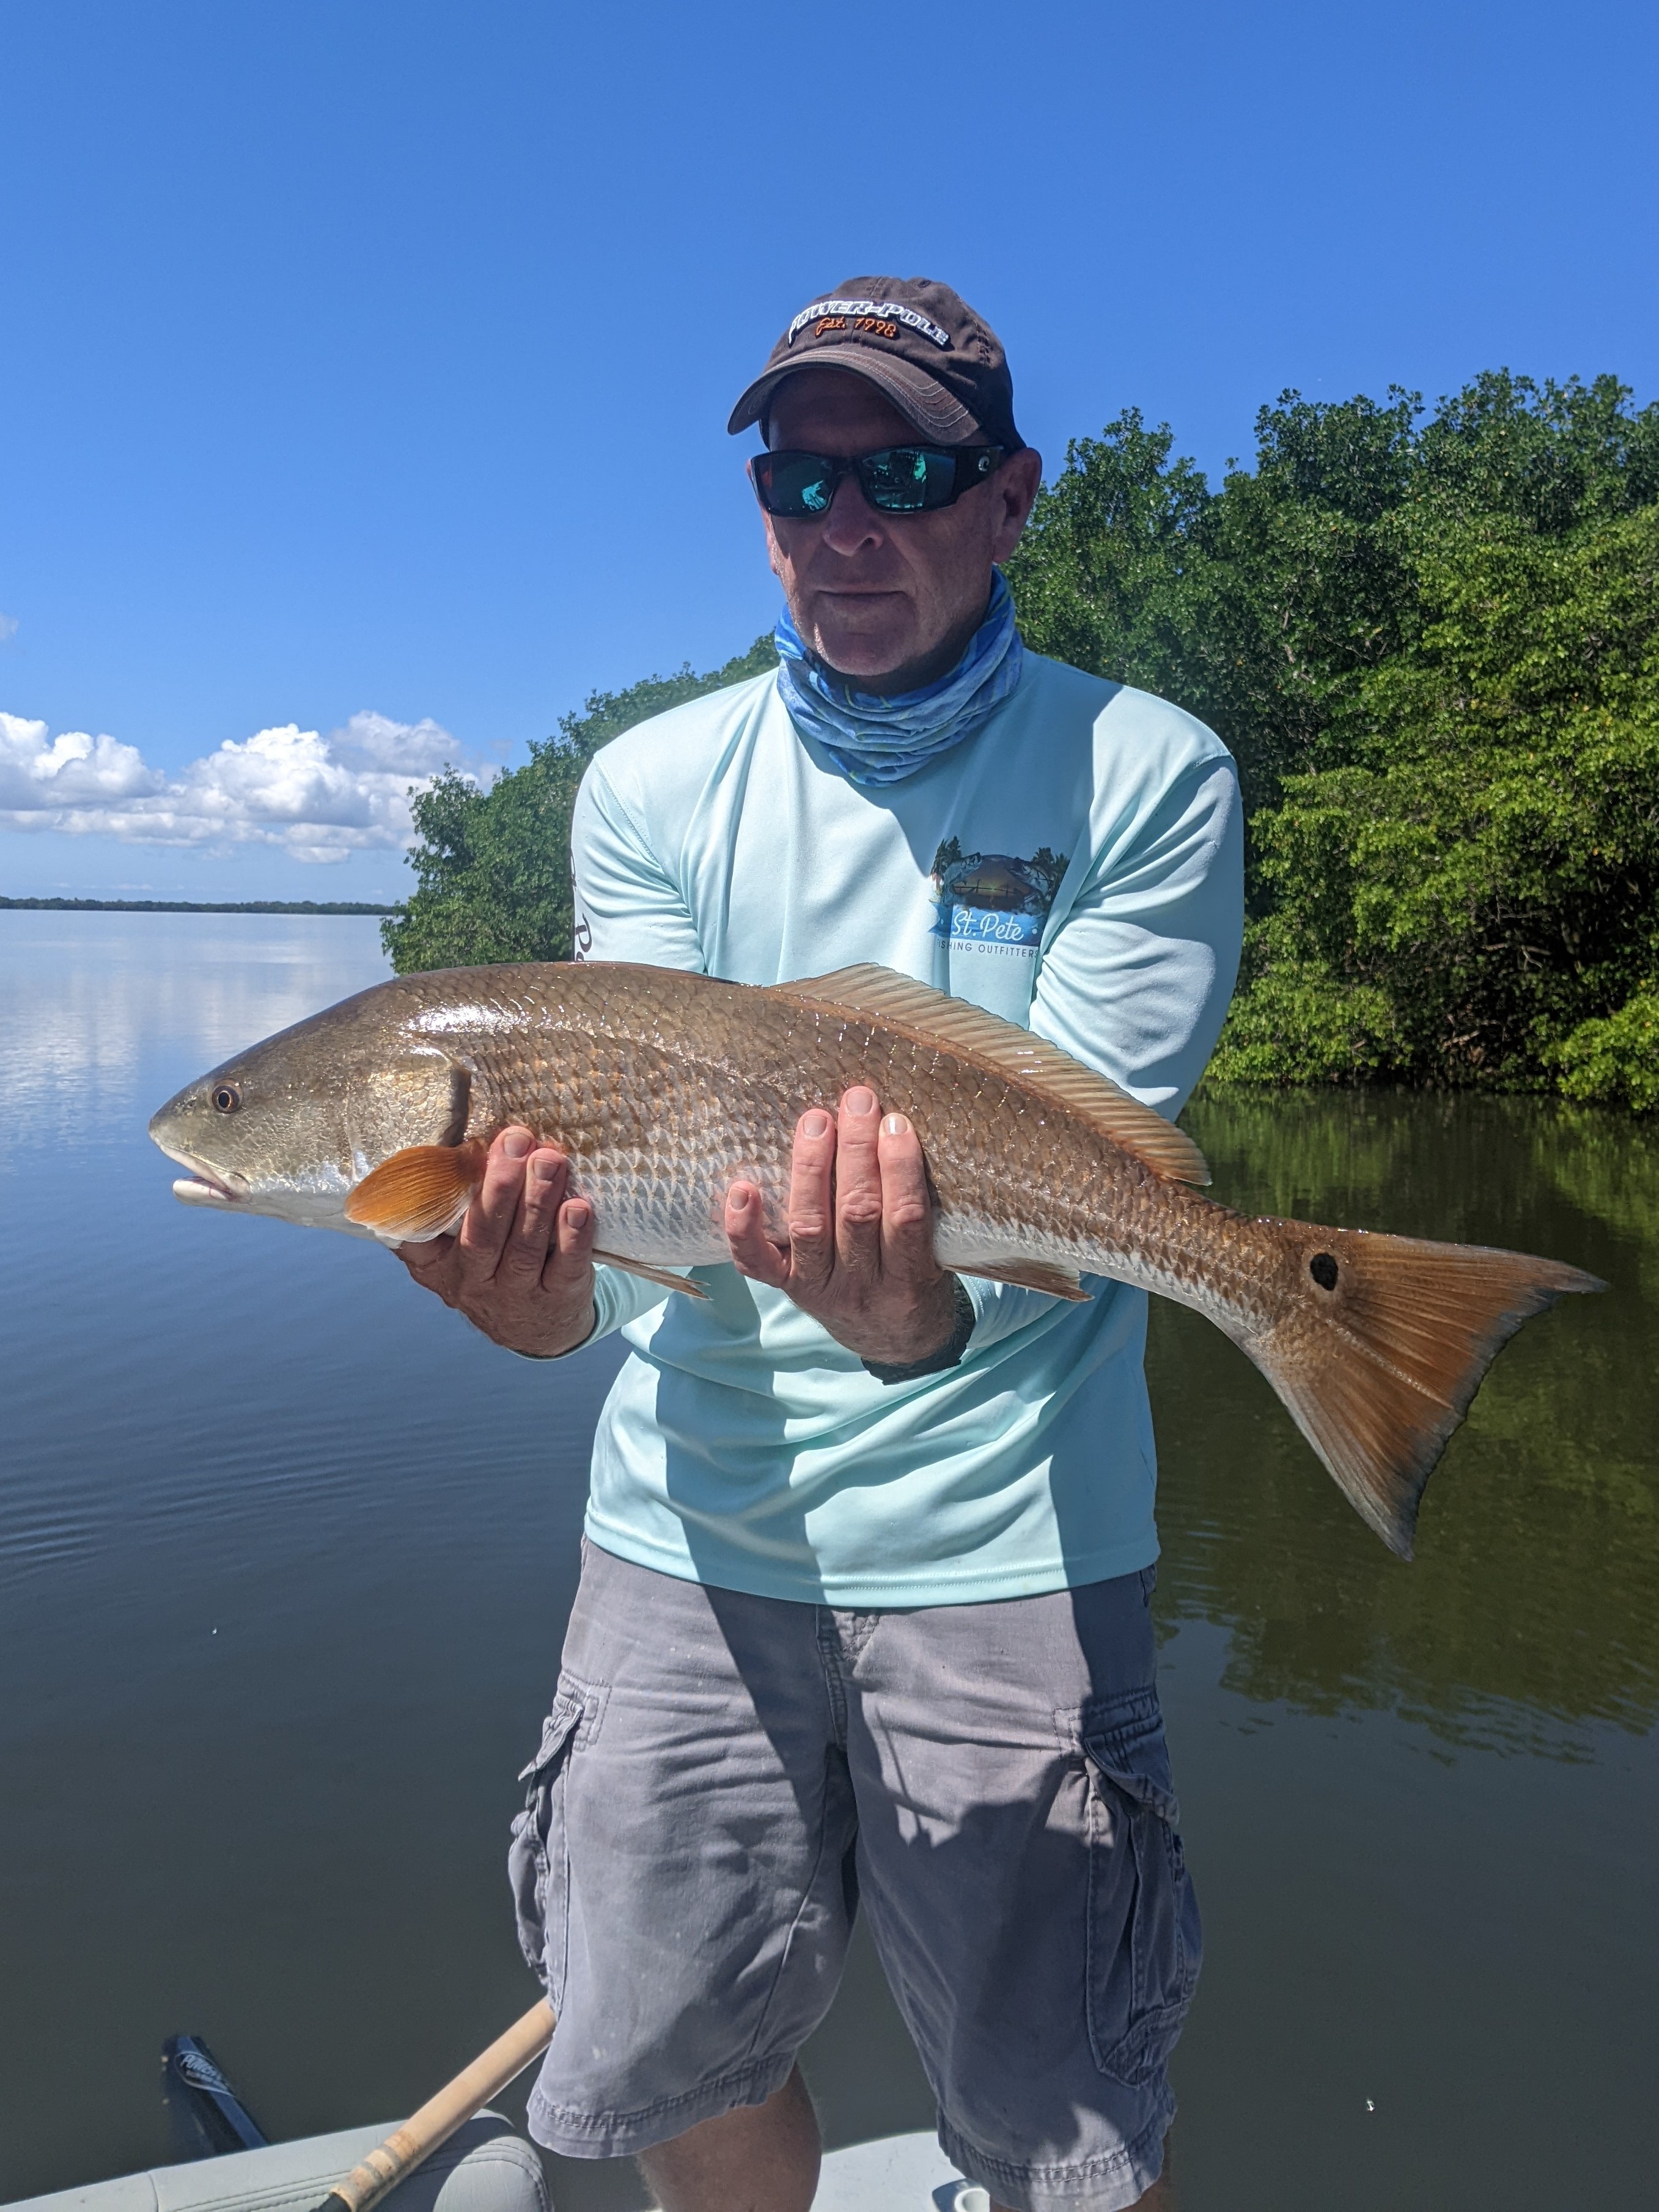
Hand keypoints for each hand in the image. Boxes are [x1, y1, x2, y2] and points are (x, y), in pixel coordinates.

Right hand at [395, 1126, 596, 1356]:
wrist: (536, 1331)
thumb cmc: (495, 1267)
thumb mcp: (461, 1248)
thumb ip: (458, 1205)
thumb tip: (472, 1139)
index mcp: (439, 1263)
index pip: (418, 1235)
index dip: (425, 1200)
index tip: (438, 1159)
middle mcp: (472, 1282)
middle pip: (483, 1234)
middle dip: (500, 1185)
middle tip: (516, 1142)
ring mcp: (515, 1295)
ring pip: (524, 1248)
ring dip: (537, 1202)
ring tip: (550, 1161)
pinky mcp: (557, 1301)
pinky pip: (565, 1268)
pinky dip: (573, 1237)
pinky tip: (579, 1208)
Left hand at [723, 1086, 958, 1365]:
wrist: (896, 1342)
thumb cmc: (919, 1280)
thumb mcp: (938, 1256)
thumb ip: (924, 1210)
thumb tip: (904, 1132)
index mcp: (910, 1278)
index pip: (906, 1217)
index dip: (900, 1168)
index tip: (896, 1122)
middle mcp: (863, 1286)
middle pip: (857, 1213)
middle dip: (856, 1151)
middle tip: (857, 1100)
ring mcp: (820, 1288)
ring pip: (810, 1225)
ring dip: (810, 1168)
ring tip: (815, 1122)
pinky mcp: (787, 1288)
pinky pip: (758, 1262)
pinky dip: (744, 1227)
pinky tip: (742, 1188)